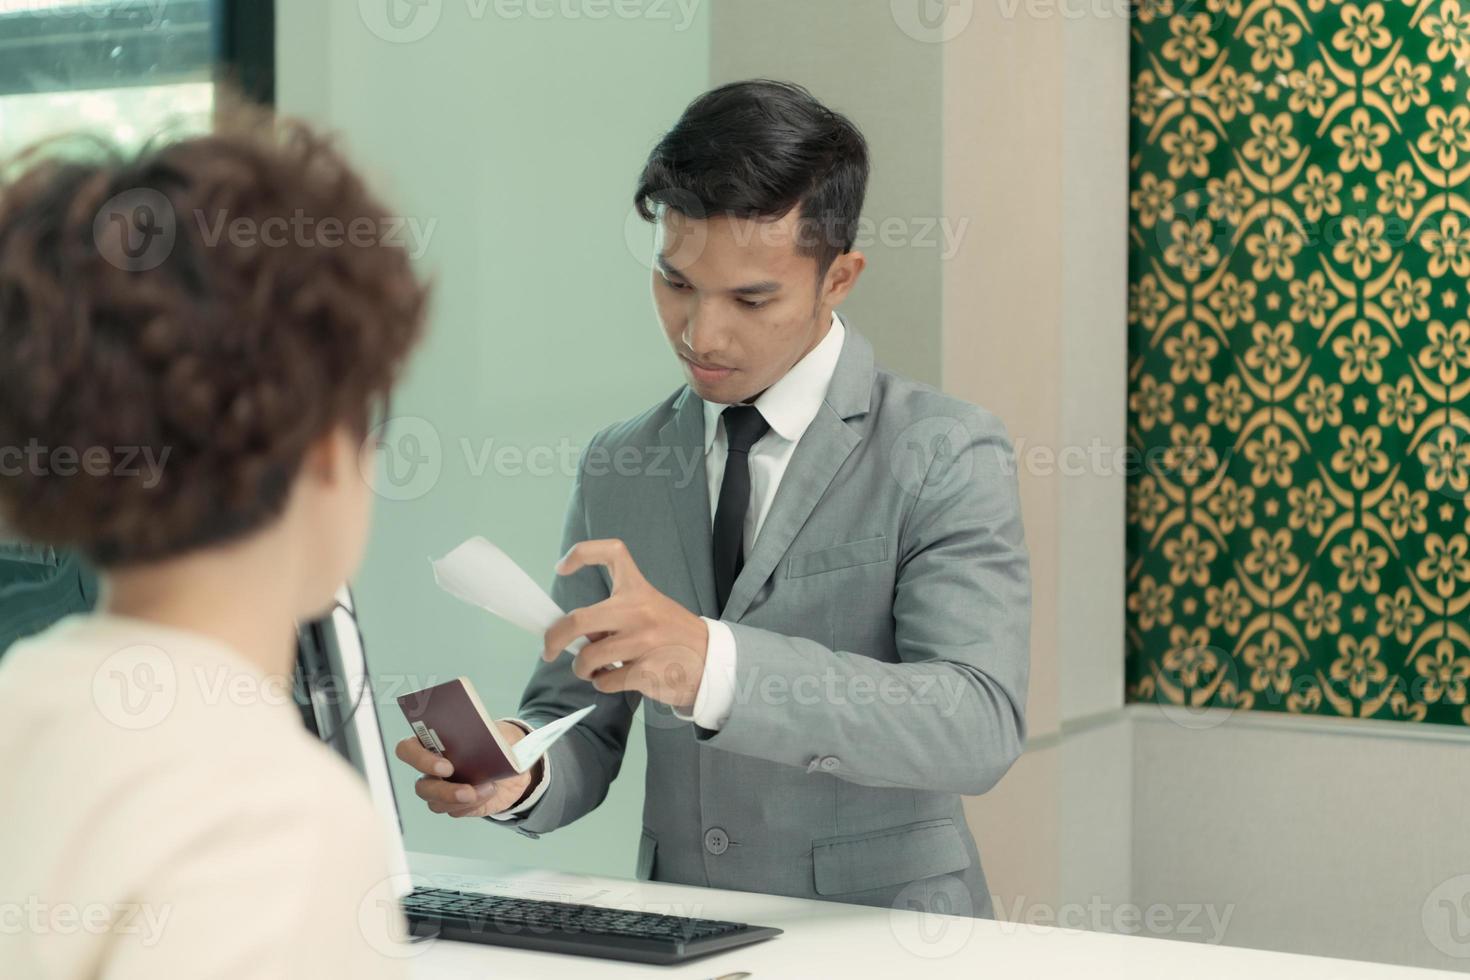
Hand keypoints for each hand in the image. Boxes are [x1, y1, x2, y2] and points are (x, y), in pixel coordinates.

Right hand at [395, 720, 540, 818]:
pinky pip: (456, 811)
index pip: (407, 750)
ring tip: (487, 789)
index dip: (420, 759)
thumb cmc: (497, 741)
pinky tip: (489, 792)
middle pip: (421, 786)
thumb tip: (490, 742)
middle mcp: (430, 769)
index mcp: (431, 743)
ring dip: (462, 800)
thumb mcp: (497, 731)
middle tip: (467, 790)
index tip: (446, 766)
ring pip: (437, 804)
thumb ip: (490, 734)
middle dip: (444, 791)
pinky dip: (475, 804)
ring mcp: (440, 789)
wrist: (513, 762)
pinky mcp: (455, 805)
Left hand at [543, 538, 708, 709]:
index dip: (581, 554)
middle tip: (549, 650)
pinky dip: (602, 683)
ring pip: (588, 658)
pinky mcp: (646, 671)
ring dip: (583, 668)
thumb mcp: (650, 611)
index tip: (562, 567)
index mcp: (639, 590)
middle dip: (555, 639)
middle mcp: (639, 612)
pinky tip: (615, 679)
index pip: (612, 553)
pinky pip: (605, 681)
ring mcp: (643, 642)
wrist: (713, 661)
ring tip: (594, 669)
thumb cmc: (674, 635)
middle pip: (579, 620)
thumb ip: (615, 615)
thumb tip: (578, 635)